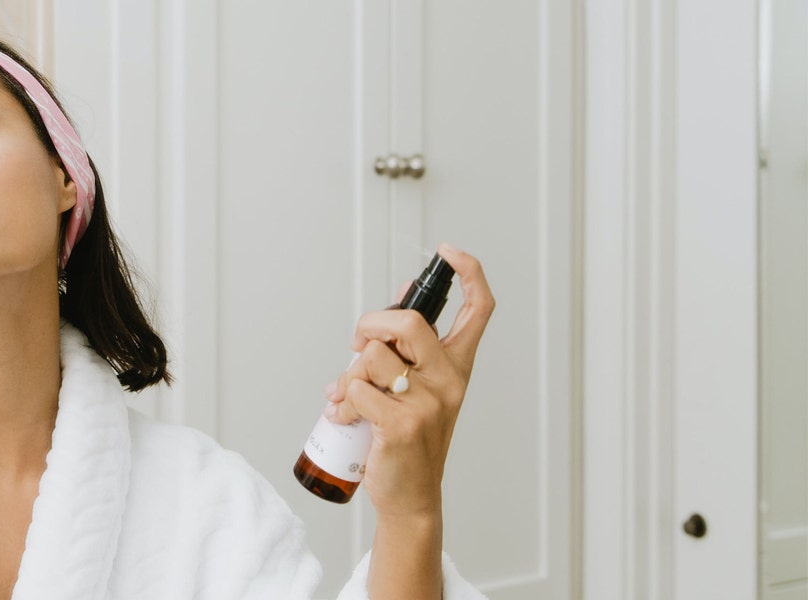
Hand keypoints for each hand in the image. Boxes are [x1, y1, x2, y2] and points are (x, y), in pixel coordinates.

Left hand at [323, 243, 494, 517]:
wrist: (409, 496)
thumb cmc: (409, 439)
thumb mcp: (417, 387)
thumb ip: (407, 346)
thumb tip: (398, 295)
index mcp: (457, 366)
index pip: (479, 310)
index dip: (468, 273)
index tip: (448, 251)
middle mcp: (449, 380)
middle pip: (408, 322)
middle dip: (370, 324)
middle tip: (358, 346)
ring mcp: (428, 403)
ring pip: (372, 356)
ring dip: (349, 374)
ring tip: (350, 396)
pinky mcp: (401, 424)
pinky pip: (356, 388)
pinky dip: (342, 400)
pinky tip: (346, 416)